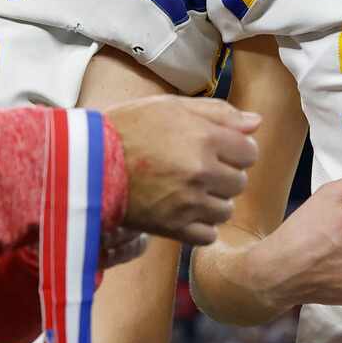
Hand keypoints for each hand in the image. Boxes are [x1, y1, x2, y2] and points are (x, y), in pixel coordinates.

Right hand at [104, 97, 260, 245]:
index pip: (249, 152)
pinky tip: (182, 210)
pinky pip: (207, 235)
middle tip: (196, 168)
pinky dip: (199, 226)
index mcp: (204, 138)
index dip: (235, 150)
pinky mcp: (172, 227)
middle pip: (239, 182)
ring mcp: (187, 203)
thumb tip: (256, 123)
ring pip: (225, 210)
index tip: (217, 150)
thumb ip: (218, 113)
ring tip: (187, 190)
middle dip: (224, 175)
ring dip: (213, 201)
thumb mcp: (171, 107)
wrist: (85, 162)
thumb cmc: (127, 128)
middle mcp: (200, 172)